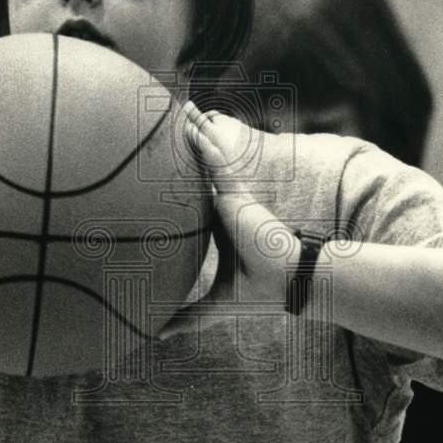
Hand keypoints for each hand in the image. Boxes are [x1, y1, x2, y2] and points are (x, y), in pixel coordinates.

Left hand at [160, 102, 299, 339]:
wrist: (287, 282)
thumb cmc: (259, 292)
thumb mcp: (214, 305)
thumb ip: (186, 317)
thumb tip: (156, 335)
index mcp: (217, 227)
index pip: (192, 202)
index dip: (176, 186)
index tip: (155, 172)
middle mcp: (222, 208)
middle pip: (198, 172)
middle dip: (186, 147)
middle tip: (167, 123)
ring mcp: (230, 197)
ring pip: (208, 158)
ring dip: (195, 132)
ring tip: (180, 107)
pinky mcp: (236, 193)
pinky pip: (216, 159)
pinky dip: (203, 139)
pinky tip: (191, 118)